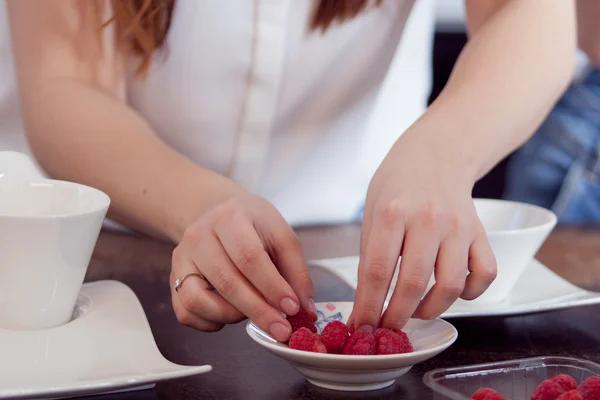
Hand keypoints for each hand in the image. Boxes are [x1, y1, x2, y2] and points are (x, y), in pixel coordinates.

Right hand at [169, 193, 314, 341]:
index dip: (271, 286)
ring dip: (232, 315)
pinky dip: (210, 322)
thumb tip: (304, 309)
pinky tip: (230, 314)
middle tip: (281, 328)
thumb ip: (296, 270)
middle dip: (258, 310)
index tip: (292, 308)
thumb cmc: (252, 224)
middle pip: (227, 281)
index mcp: (229, 218)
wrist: (216, 211)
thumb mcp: (280, 234)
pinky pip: (186, 312)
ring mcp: (182, 258)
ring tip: (253, 310)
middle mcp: (199, 236)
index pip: (249, 257)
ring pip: (200, 300)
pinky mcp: (173, 278)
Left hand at [350, 134, 496, 331]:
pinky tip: (451, 291)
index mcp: (392, 212)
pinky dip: (470, 293)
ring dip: (430, 309)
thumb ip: (371, 254)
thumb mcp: (371, 211)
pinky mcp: (481, 233)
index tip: (361, 327)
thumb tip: (365, 302)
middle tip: (387, 328)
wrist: (436, 153)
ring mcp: (459, 227)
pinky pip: (484, 275)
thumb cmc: (398, 184)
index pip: (378, 272)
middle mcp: (428, 219)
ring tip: (415, 310)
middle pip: (414, 284)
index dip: (368, 307)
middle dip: (396, 316)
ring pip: (451, 286)